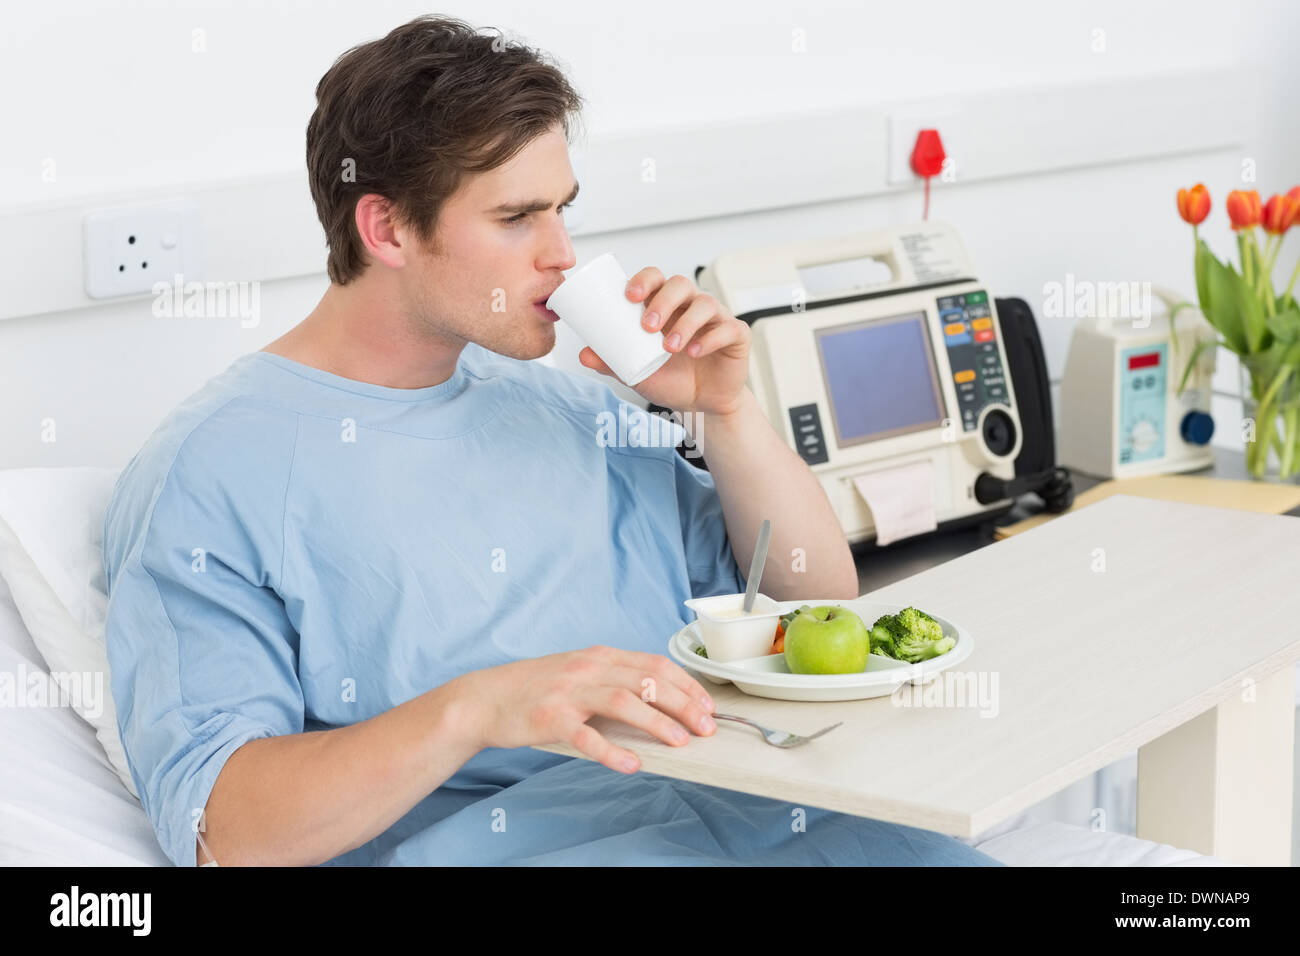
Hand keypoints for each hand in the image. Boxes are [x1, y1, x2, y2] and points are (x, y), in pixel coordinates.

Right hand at [451, 645, 718, 773]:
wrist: (485, 699)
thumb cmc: (536, 689)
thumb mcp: (579, 673)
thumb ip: (615, 680)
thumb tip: (660, 702)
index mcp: (599, 656)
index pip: (655, 663)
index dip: (687, 684)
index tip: (708, 705)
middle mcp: (588, 668)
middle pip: (647, 680)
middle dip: (684, 702)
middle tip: (707, 726)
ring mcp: (569, 692)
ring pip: (624, 701)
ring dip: (657, 721)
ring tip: (681, 741)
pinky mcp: (550, 719)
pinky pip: (587, 736)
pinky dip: (612, 751)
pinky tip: (632, 765)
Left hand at [577, 268, 751, 416]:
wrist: (702, 406)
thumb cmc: (672, 380)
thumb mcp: (637, 372)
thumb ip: (612, 362)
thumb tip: (583, 354)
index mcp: (666, 305)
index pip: (656, 279)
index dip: (644, 280)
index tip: (630, 297)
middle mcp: (691, 305)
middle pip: (680, 284)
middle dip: (663, 301)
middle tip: (647, 326)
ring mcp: (716, 318)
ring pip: (704, 304)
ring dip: (685, 323)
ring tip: (670, 347)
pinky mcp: (736, 335)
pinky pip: (727, 328)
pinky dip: (709, 339)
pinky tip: (694, 352)